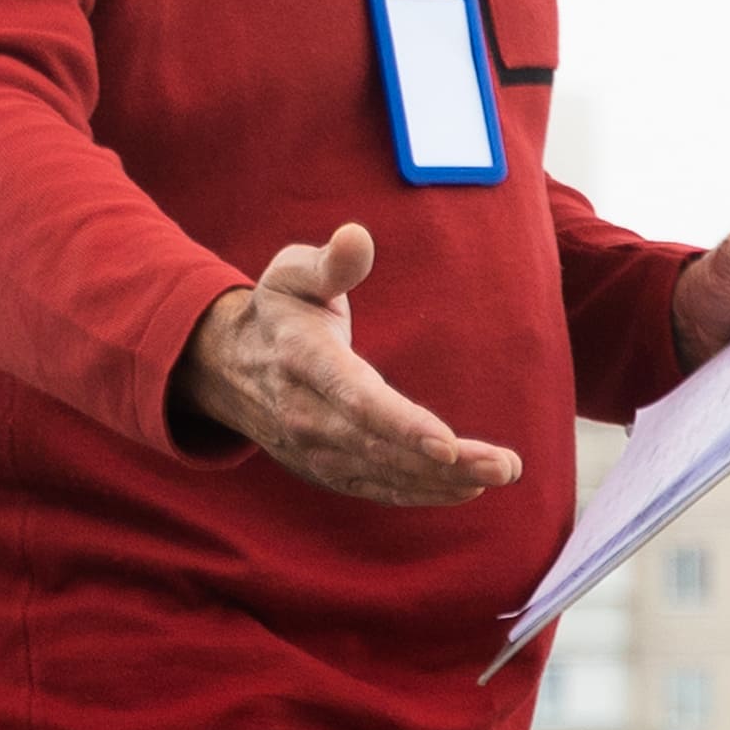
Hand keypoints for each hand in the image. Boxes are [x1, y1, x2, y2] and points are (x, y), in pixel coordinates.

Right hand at [169, 226, 524, 503]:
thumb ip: (331, 263)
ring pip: (384, 473)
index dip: (402, 424)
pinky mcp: (324, 470)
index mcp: (303, 360)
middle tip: (504, 466)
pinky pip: (377, 487)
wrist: (225, 366)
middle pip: (380, 445)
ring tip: (499, 474)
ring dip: (444, 482)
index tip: (449, 444)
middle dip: (445, 463)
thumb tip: (357, 236)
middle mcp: (305, 412)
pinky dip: (420, 492)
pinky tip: (465, 488)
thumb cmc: (280, 312)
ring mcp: (312, 449)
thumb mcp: (292, 274)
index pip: (356, 398)